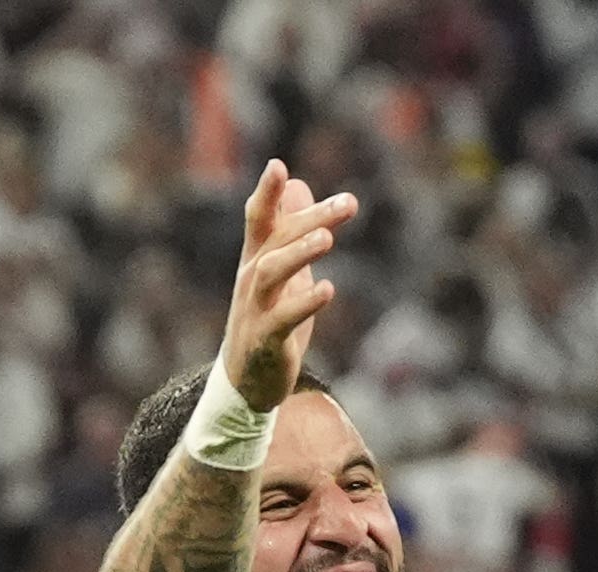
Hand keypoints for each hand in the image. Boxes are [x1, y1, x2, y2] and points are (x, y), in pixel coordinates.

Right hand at [220, 160, 358, 413]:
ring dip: (299, 253)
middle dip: (311, 219)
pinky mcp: (266, 338)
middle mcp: (251, 276)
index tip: (278, 165)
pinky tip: (327, 289)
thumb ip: (291, 226)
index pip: (259, 218)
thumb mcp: (282, 268)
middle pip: (278, 239)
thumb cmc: (268, 317)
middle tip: (350, 204)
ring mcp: (256, 307)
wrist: (247, 379)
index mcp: (256, 257)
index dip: (266, 192)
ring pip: (272, 272)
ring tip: (327, 239)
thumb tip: (300, 183)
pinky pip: (284, 318)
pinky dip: (305, 303)